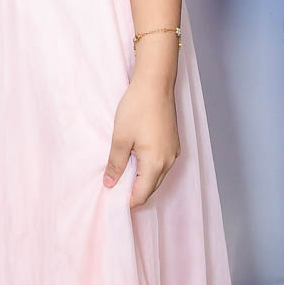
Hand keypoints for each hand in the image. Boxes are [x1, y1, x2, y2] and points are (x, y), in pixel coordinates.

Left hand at [102, 77, 180, 207]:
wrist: (156, 83)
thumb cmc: (137, 108)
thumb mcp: (120, 137)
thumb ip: (115, 163)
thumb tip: (109, 184)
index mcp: (156, 163)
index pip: (142, 194)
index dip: (127, 201)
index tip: (112, 199)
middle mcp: (169, 161)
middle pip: (151, 187)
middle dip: (135, 192)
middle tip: (115, 187)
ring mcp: (173, 151)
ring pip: (157, 175)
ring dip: (142, 179)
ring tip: (123, 173)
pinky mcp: (173, 142)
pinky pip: (162, 163)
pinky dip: (150, 167)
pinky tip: (136, 159)